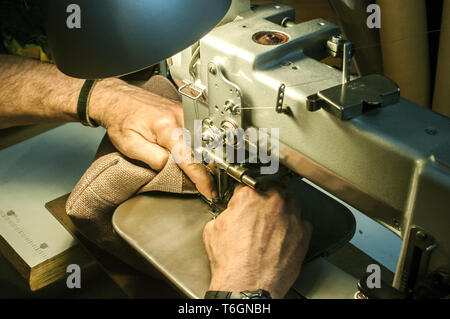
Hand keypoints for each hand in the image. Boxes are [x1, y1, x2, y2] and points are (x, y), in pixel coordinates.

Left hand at [89, 78, 215, 198]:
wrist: (119, 98)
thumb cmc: (121, 119)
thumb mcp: (130, 146)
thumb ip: (155, 160)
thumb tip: (173, 169)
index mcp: (167, 128)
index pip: (190, 159)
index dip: (201, 178)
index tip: (209, 191)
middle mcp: (181, 117)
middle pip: (200, 151)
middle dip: (204, 170)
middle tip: (202, 185)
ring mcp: (186, 113)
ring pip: (201, 143)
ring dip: (201, 159)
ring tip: (195, 170)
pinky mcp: (186, 112)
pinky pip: (197, 134)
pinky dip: (197, 148)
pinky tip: (190, 154)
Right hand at [203, 185, 311, 298]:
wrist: (247, 286)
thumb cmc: (231, 263)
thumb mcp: (213, 230)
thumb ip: (226, 214)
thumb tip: (230, 214)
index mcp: (249, 196)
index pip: (248, 184)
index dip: (244, 195)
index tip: (245, 202)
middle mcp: (272, 202)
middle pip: (272, 188)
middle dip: (266, 198)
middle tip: (259, 212)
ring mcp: (290, 216)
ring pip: (291, 201)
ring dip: (284, 207)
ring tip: (274, 221)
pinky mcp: (303, 233)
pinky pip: (303, 222)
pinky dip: (295, 226)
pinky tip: (285, 235)